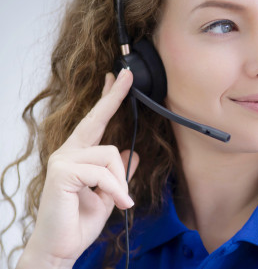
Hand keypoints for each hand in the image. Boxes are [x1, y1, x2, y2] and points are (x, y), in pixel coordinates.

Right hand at [18, 70, 139, 268]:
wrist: (60, 248)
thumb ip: (118, 173)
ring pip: (111, 154)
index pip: (95, 121)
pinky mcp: (63, 171)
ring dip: (120, 182)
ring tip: (119, 201)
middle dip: (114, 96)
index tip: (118, 77)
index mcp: (79, 155)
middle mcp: (68, 152)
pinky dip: (116, 189)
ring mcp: (63, 160)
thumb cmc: (78, 222)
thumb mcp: (109, 194)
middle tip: (127, 74)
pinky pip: (104, 172)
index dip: (108, 98)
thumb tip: (132, 153)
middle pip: (96, 119)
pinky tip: (117, 203)